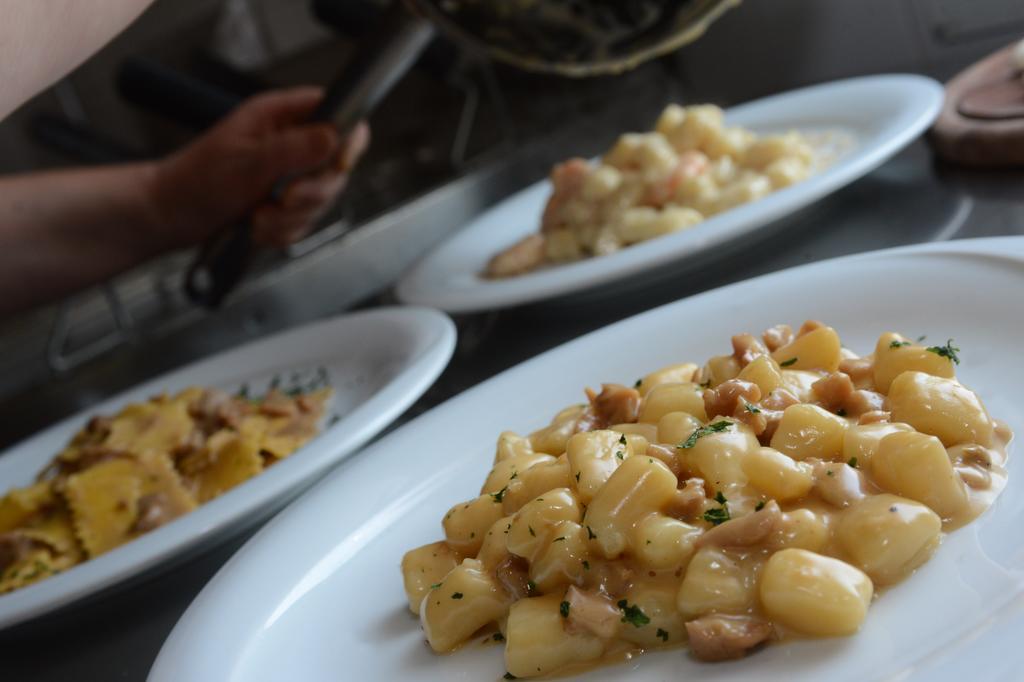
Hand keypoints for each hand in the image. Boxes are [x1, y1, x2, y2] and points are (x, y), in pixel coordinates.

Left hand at [150, 86, 369, 249]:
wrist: (169, 217)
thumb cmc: (195, 181)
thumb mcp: (247, 163)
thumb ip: (294, 150)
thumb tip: (335, 136)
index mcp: (280, 116)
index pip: (336, 114)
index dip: (346, 139)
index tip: (337, 164)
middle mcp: (290, 143)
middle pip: (335, 167)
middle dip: (310, 193)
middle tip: (283, 199)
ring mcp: (289, 176)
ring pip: (321, 201)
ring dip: (290, 218)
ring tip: (257, 217)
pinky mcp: (285, 205)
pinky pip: (304, 223)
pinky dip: (282, 232)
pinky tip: (256, 227)